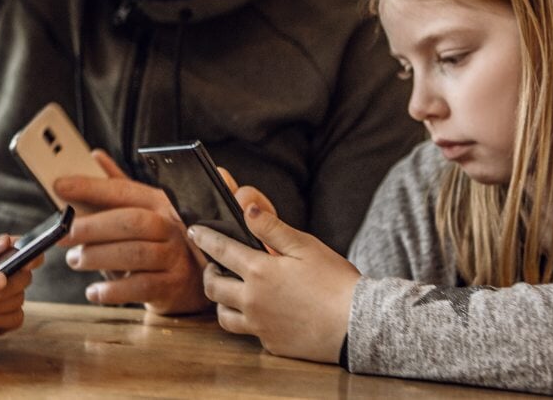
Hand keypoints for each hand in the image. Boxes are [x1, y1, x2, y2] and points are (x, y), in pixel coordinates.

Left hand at [0, 235, 40, 336]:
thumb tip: (6, 240)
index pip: (26, 249)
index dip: (32, 254)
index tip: (26, 261)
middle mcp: (8, 275)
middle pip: (25, 278)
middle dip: (8, 287)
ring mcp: (8, 297)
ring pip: (19, 300)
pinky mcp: (5, 319)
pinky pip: (16, 319)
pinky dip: (1, 320)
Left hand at [54, 150, 209, 314]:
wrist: (189, 283)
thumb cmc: (155, 242)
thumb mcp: (140, 211)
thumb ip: (117, 188)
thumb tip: (95, 155)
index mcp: (158, 202)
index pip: (123, 189)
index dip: (90, 186)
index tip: (59, 185)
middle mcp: (170, 226)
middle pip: (132, 221)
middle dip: (93, 226)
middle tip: (63, 234)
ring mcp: (174, 256)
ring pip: (136, 254)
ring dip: (98, 257)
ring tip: (75, 260)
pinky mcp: (172, 285)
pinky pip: (141, 287)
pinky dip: (113, 291)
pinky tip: (93, 292)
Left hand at [188, 203, 359, 363]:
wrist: (358, 324)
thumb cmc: (335, 282)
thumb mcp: (305, 246)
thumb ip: (272, 228)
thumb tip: (246, 208)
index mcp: (259, 271)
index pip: (220, 250)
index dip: (204, 238)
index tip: (194, 231)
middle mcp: (252, 300)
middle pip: (213, 286)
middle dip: (209, 272)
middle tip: (213, 265)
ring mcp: (259, 325)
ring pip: (223, 315)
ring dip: (221, 301)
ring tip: (230, 292)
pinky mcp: (272, 343)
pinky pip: (249, 332)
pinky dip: (247, 321)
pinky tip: (259, 313)